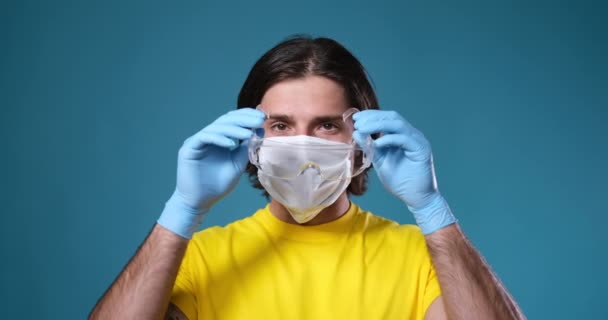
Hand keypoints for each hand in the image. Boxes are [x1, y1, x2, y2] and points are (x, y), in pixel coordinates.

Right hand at [158, 108, 264, 237]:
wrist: (200, 202)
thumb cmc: (217, 185)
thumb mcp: (237, 164)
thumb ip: (245, 149)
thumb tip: (257, 131)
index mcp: (218, 138)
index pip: (232, 121)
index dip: (246, 116)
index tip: (262, 117)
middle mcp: (207, 136)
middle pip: (225, 120)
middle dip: (243, 119)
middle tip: (259, 120)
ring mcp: (197, 141)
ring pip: (216, 127)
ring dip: (234, 129)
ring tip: (248, 134)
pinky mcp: (189, 148)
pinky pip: (204, 138)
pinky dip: (219, 138)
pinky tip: (231, 144)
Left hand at [353, 110, 455, 234]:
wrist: (415, 198)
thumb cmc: (400, 181)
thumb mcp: (380, 161)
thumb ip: (370, 147)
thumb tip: (357, 133)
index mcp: (402, 135)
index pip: (386, 118)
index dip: (371, 116)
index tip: (355, 118)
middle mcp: (411, 134)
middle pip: (392, 117)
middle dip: (373, 117)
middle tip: (357, 122)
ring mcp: (418, 140)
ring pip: (398, 124)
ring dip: (378, 124)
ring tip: (362, 129)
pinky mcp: (422, 149)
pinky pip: (404, 139)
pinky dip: (389, 139)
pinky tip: (376, 143)